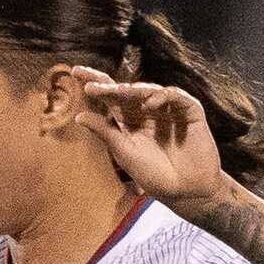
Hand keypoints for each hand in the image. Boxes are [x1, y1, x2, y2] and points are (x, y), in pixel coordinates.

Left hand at [47, 67, 232, 210]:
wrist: (187, 192)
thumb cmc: (154, 175)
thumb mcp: (125, 153)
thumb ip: (105, 132)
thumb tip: (78, 116)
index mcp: (128, 120)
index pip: (110, 97)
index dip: (95, 83)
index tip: (75, 72)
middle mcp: (146, 110)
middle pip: (126, 89)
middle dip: (109, 85)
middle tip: (92, 85)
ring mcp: (168, 109)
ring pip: (148, 90)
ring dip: (133, 90)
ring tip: (118, 92)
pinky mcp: (189, 110)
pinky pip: (175, 96)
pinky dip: (163, 96)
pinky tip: (150, 103)